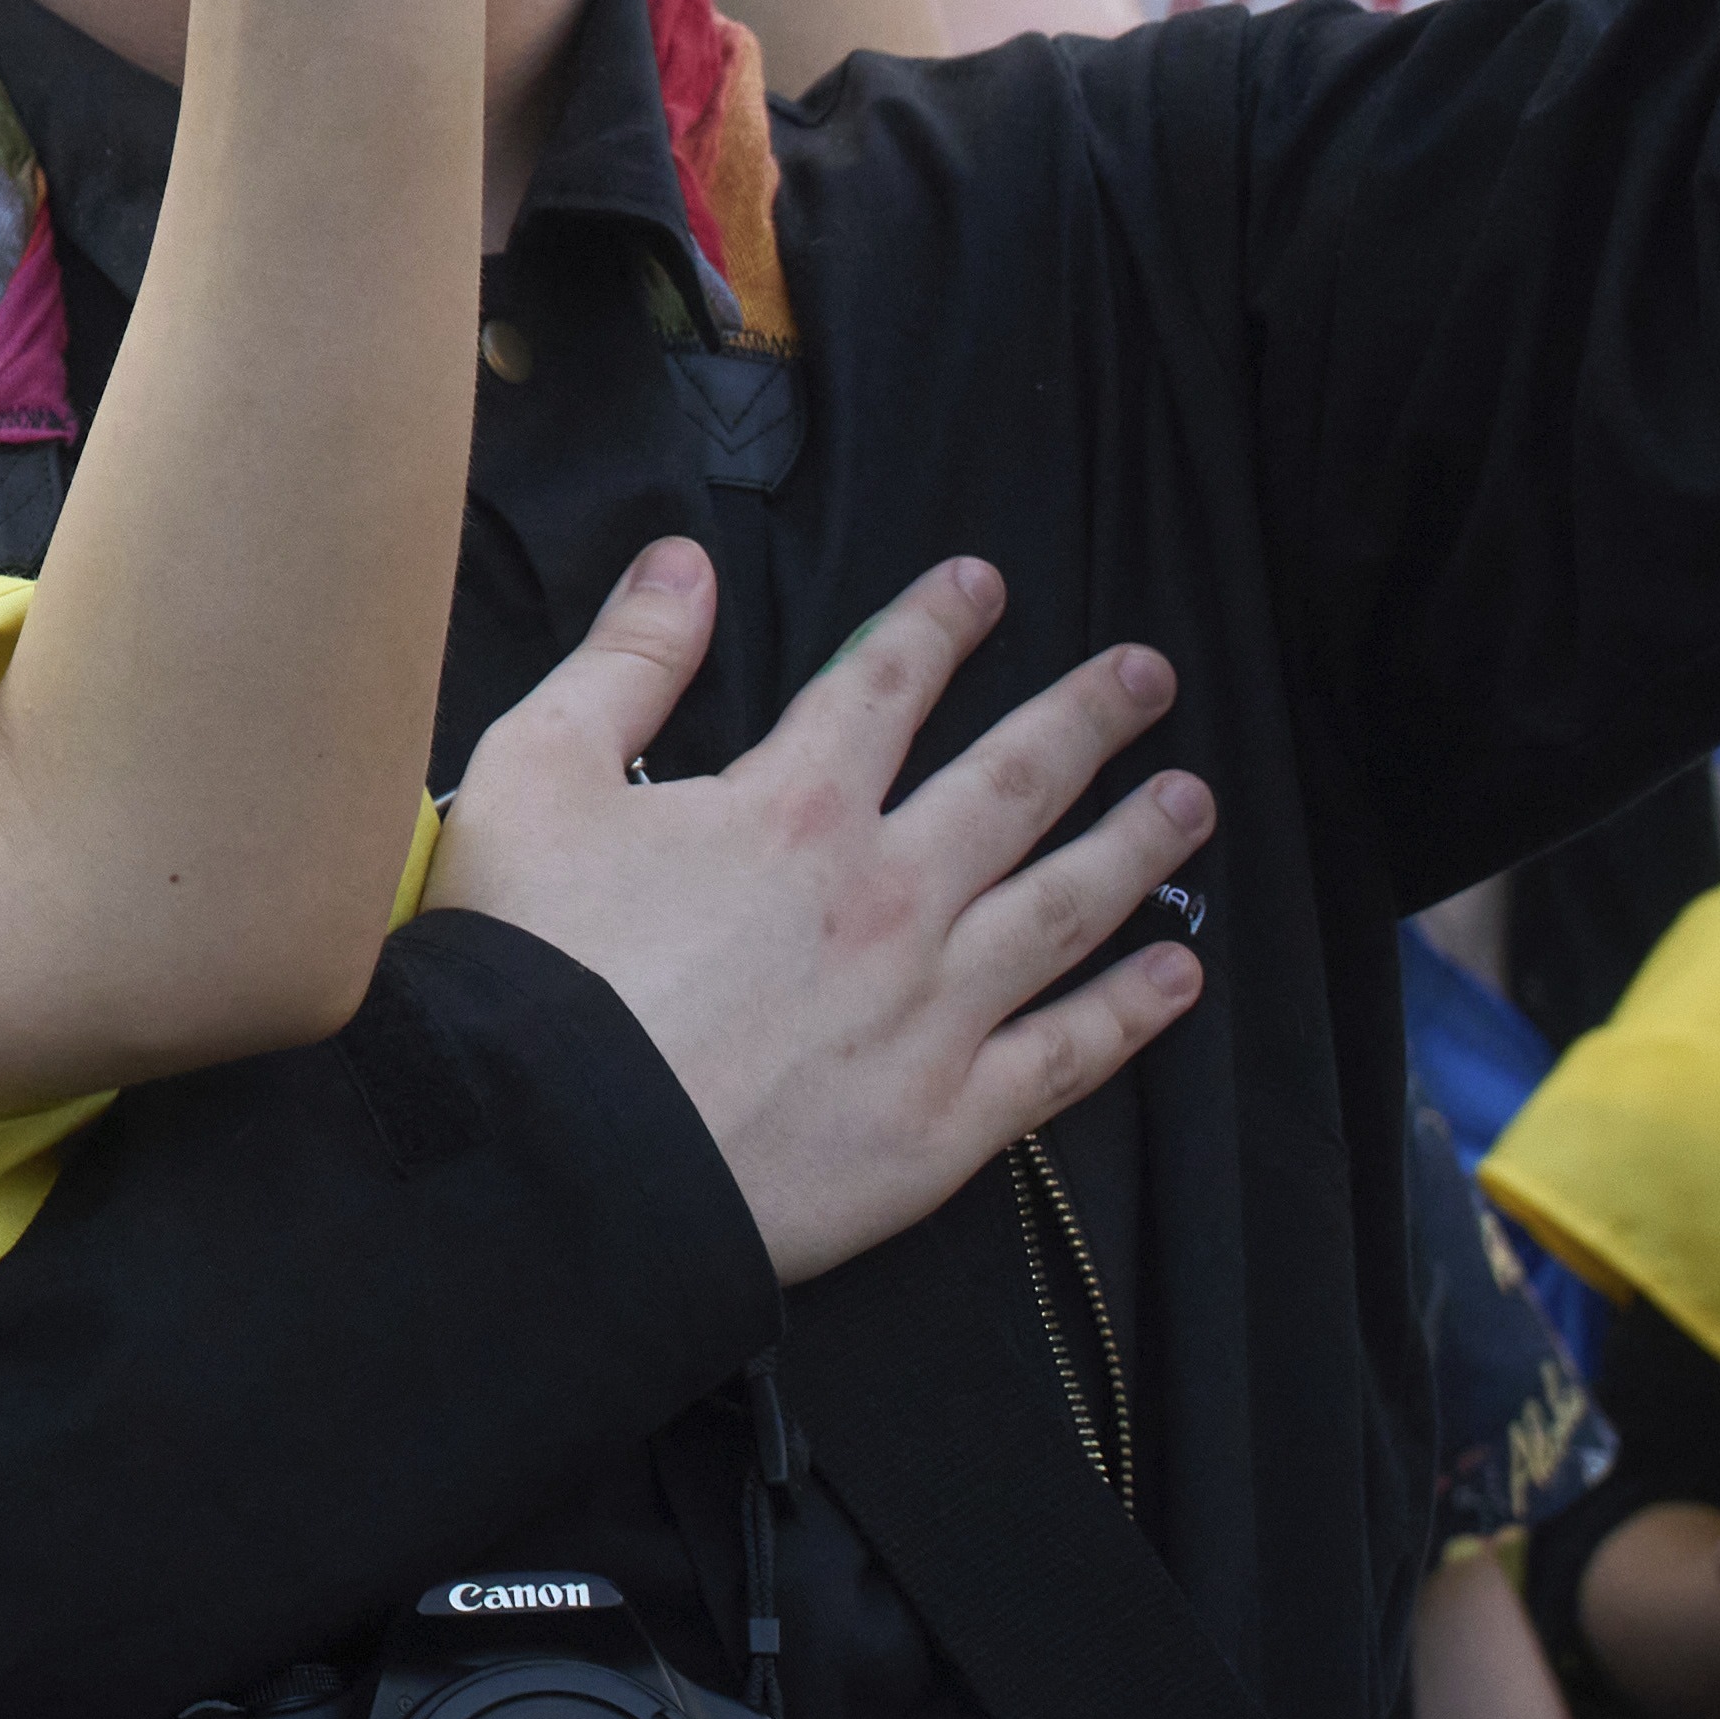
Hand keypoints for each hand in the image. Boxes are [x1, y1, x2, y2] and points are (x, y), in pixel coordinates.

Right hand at [435, 546, 1211, 1288]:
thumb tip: (684, 563)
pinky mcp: (942, 1122)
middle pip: (1012, 784)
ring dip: (1136, 844)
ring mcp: (930, 1011)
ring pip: (1064, 907)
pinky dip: (1130, 1012)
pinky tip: (1176, 972)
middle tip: (1148, 676)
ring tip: (1191, 800)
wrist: (548, 1156)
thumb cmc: (528, 966)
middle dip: (1084, 718)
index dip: (937, 624)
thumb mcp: (534, 774)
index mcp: (794, 807)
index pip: (885, 684)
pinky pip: (1063, 1057)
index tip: (985, 586)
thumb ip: (622, 661)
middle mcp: (889, 895)